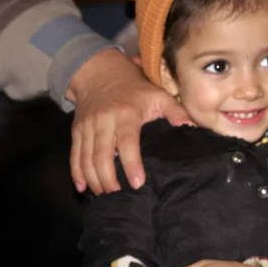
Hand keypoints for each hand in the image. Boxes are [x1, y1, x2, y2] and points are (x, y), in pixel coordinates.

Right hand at [66, 48, 193, 194]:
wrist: (100, 72)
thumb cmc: (135, 88)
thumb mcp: (158, 94)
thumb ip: (175, 111)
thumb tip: (193, 127)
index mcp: (126, 114)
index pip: (127, 143)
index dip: (131, 164)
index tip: (138, 183)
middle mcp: (103, 121)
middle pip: (102, 155)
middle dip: (108, 178)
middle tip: (119, 194)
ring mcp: (87, 127)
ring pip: (86, 158)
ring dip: (94, 179)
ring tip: (105, 194)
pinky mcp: (77, 130)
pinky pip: (74, 154)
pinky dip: (77, 172)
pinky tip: (84, 187)